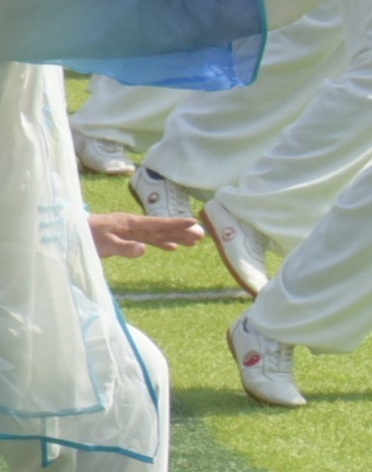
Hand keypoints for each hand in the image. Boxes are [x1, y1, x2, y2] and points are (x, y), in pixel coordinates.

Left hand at [89, 213, 205, 258]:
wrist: (70, 233)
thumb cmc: (85, 237)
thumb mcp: (104, 244)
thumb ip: (124, 247)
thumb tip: (146, 249)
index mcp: (131, 223)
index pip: (158, 223)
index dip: (176, 223)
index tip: (194, 222)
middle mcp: (134, 225)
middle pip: (162, 228)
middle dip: (182, 231)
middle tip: (202, 235)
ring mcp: (131, 231)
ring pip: (158, 234)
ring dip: (176, 237)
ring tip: (194, 242)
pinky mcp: (126, 238)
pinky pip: (149, 240)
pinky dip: (162, 243)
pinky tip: (172, 247)